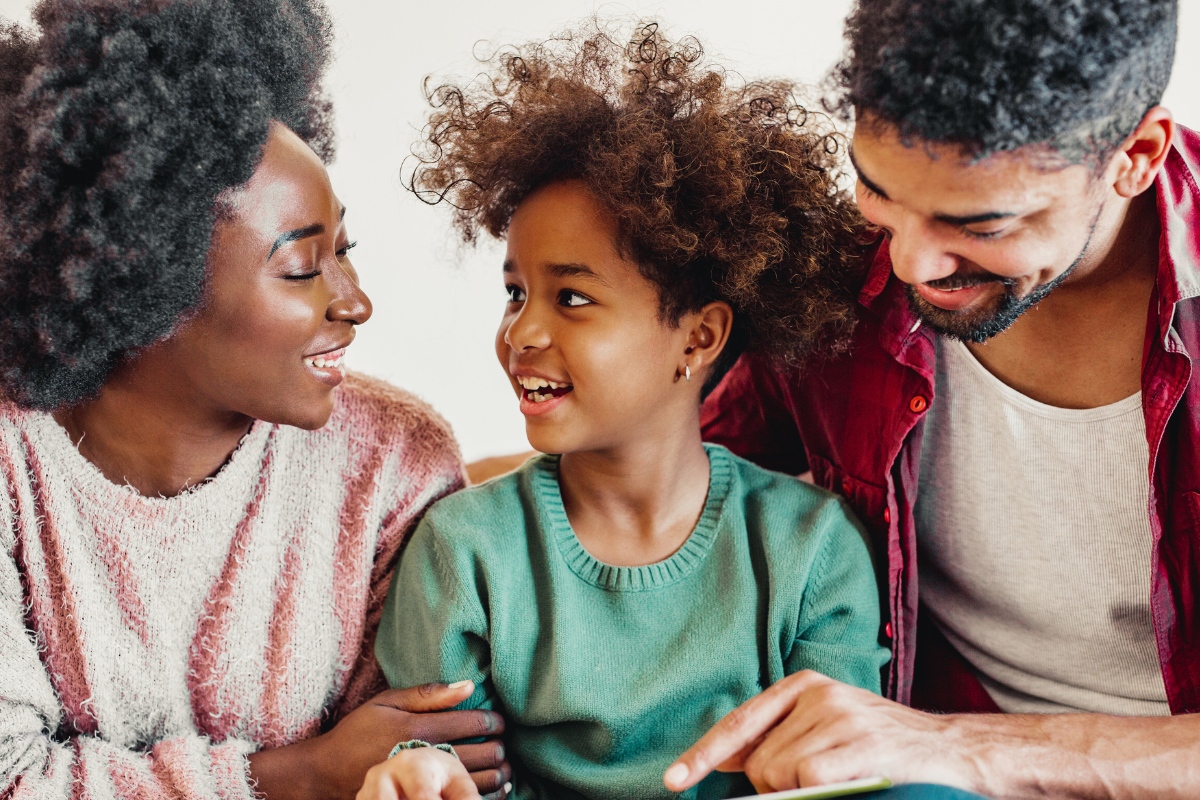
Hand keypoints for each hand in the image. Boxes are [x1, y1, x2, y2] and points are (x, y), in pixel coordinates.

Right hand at [250, 681, 510, 799]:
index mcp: (419, 728)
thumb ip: (428, 694)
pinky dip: (482, 797)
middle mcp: (424, 757)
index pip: (472, 722)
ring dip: (497, 774)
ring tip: (503, 767)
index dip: (493, 721)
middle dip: (499, 748)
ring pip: (476, 782)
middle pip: (480, 753)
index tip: (499, 722)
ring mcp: (422, 784)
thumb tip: (469, 685)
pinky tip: (491, 790)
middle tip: (504, 745)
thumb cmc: (357, 732)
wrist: (326, 772)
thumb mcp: (386, 702)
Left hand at [663, 671, 977, 793]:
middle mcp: (817, 692)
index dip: (704, 755)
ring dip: (801, 791)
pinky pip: (808, 780)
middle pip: (759, 761)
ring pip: (779, 773)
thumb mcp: (825, 729)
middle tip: (821, 781)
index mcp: (803, 685)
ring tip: (841, 779)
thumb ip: (777, 739)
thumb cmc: (880, 747)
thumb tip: (723, 761)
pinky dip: (819, 792)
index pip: (740, 723)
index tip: (674, 780)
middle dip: (776, 786)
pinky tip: (851, 782)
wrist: (950, 751)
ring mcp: (838, 715)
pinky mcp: (858, 741)